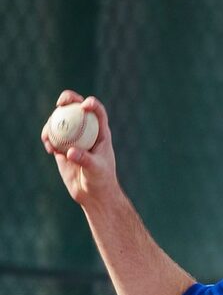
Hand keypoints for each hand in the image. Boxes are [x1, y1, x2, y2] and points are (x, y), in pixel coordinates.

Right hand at [41, 90, 117, 206]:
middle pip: (76, 109)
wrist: (93, 195)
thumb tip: (69, 151)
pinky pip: (52, 138)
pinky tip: (49, 148)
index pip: (97, 112)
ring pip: (61, 122)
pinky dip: (48, 139)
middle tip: (60, 103)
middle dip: (68, 99)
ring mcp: (73, 139)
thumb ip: (85, 159)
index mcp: (100, 133)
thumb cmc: (101, 181)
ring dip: (52, 123)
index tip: (84, 105)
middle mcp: (86, 132)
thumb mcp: (96, 169)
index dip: (92, 103)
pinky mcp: (62, 148)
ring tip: (49, 136)